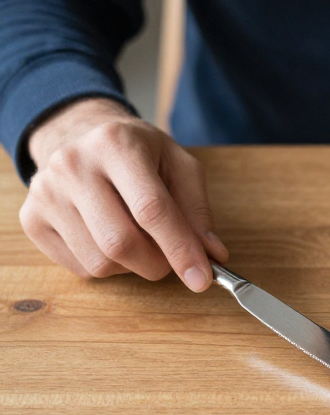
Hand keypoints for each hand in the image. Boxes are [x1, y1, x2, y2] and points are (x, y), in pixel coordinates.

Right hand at [21, 98, 227, 288]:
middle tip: (170, 258)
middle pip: (121, 242)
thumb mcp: (178, 164)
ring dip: (132, 265)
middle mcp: (73, 165)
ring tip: (136, 237)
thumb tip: (212, 255)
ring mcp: (46, 193)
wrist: (80, 136)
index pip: (151, 209)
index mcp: (116, 144)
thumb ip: (197, 210)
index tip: (202, 279)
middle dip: (157, 263)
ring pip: (100, 263)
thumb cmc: (137, 153)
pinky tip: (108, 237)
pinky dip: (107, 266)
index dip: (180, 249)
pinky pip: (80, 268)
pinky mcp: (32, 219)